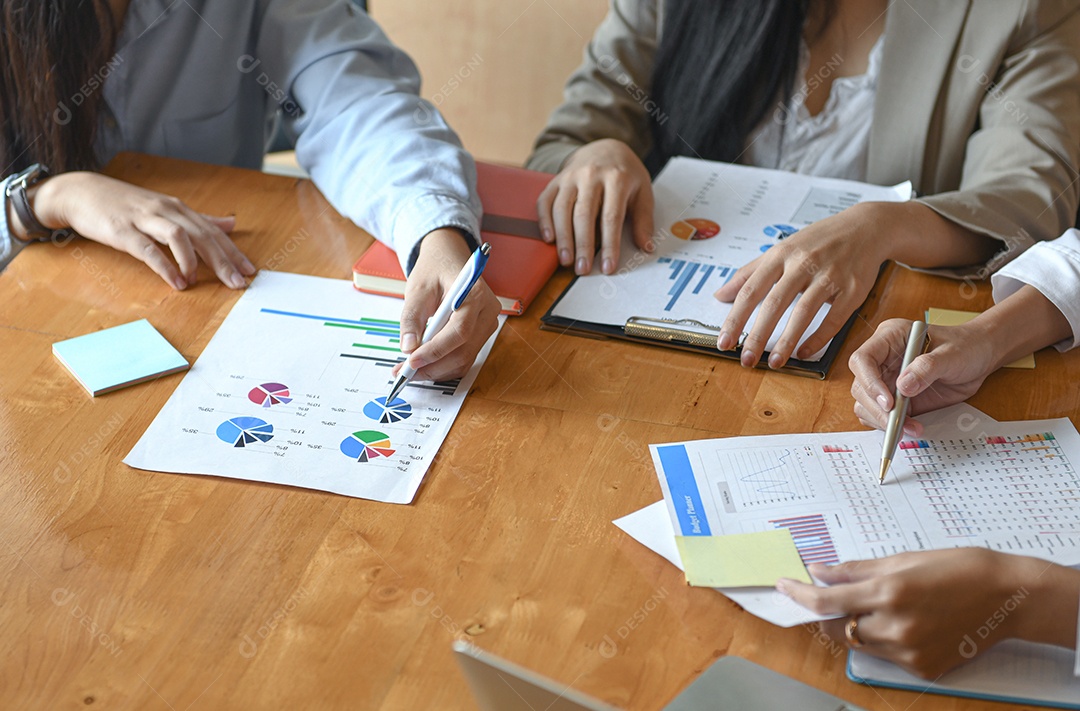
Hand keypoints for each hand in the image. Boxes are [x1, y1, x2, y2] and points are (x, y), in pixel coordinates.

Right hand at [29, 172, 253, 289]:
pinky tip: (175, 281)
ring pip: (178, 236)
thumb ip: (199, 219)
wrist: (80, 192)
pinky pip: (147, 249)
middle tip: (238, 283)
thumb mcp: (166, 209)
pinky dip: (164, 266)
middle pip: (201, 235)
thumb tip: (231, 223)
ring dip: (192, 260)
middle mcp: (166, 211)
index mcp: (179, 209)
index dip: (233, 251)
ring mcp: (144, 219)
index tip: (250, 271)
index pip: (213, 231)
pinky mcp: (122, 231)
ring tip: (199, 281)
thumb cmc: (126, 204)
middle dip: (223, 260)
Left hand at [394, 229, 499, 380]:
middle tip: (404, 372)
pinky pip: (465, 358)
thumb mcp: (417, 288)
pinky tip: (424, 365)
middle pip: (463, 351)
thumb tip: (408, 347)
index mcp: (475, 294)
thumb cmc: (435, 270)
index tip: (411, 361)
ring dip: (436, 370)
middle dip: (432, 366)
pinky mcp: (481, 334)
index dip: (435, 350)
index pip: (459, 331)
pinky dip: (443, 366)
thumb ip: (412, 318)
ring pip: (464, 359)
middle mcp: (488, 312)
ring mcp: (488, 325)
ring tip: (410, 370)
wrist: (448, 260)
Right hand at [536, 138, 654, 274]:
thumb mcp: (643, 191)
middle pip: (584, 215)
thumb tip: (647, 247)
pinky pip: (545, 201)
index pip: (611, 217)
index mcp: (617, 179)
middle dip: (582, 245)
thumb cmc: (625, 174)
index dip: (610, 244)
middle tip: (582, 269)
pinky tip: (549, 239)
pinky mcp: (556, 180)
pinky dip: (545, 220)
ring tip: (566, 260)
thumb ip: (644, 220)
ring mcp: (570, 177)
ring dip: (563, 237)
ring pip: (562, 209)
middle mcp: (591, 175)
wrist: (605, 147)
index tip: (608, 266)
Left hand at [714, 202, 892, 368]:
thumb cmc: (818, 241)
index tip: (724, 342)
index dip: (735, 318)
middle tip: (745, 359)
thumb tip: (720, 295)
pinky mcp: (853, 288)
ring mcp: (829, 275)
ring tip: (774, 362)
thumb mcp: (781, 250)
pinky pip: (834, 318)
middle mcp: (803, 263)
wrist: (865, 227)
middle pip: (774, 303)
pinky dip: (818, 338)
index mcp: (781, 254)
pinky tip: (804, 353)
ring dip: (787, 341)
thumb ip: (749, 273)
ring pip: (803, 312)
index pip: (751, 290)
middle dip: (757, 335)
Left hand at [776, 550, 1034, 677]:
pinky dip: (885, 640)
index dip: (799, 594)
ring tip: (886, 605)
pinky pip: (886, 656)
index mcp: (889, 591)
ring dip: (858, 625)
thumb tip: (821, 571)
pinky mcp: (923, 669)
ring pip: (860, 643)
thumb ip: (857, 570)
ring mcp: (910, 651)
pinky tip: (909, 622)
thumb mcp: (903, 559)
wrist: (1008, 598)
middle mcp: (896, 625)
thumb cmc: (959, 568)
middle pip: (837, 627)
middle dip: (829, 612)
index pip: (826, 600)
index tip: (783, 585)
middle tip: (835, 596)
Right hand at [849, 319, 996, 436]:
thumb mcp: (952, 354)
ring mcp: (886, 379)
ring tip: (911, 427)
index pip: (863, 360)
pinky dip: (890, 425)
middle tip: (898, 423)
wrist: (978, 357)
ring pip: (865, 404)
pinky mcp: (894, 398)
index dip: (870, 382)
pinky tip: (911, 426)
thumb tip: (903, 387)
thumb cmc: (965, 347)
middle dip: (877, 408)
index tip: (889, 402)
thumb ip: (927, 368)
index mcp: (889, 338)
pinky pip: (879, 415)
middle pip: (861, 386)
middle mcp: (882, 359)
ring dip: (883, 420)